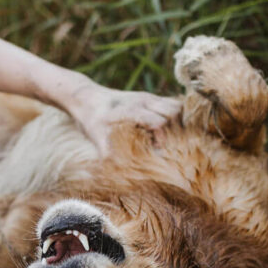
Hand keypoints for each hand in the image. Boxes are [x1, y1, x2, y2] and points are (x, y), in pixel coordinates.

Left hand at [64, 82, 181, 154]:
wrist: (88, 98)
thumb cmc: (92, 120)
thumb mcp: (96, 137)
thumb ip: (107, 152)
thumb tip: (120, 170)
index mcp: (131, 110)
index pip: (159, 122)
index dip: (163, 139)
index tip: (157, 150)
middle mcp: (143, 100)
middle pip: (174, 112)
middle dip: (175, 130)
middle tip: (167, 144)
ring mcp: (149, 97)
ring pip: (177, 105)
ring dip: (179, 122)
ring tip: (170, 137)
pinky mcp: (151, 97)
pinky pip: (174, 103)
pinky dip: (177, 116)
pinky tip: (169, 129)